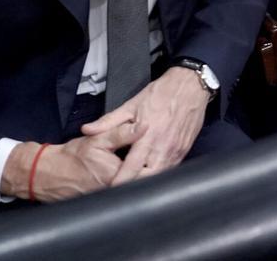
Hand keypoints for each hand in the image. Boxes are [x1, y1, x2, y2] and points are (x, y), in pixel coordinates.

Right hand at [0, 123, 142, 202]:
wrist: (47, 174)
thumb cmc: (72, 157)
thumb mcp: (98, 139)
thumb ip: (123, 133)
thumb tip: (144, 126)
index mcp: (117, 175)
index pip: (148, 171)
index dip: (153, 159)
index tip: (154, 149)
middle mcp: (115, 191)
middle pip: (141, 181)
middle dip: (145, 167)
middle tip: (145, 154)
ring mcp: (109, 199)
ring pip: (131, 187)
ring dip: (135, 176)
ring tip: (132, 163)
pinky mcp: (103, 203)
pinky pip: (120, 193)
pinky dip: (123, 182)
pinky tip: (120, 173)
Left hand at [80, 66, 209, 185]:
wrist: (189, 86)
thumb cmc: (160, 94)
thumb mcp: (131, 105)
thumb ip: (108, 121)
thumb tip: (87, 130)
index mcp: (147, 136)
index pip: (132, 168)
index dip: (120, 182)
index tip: (110, 189)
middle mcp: (163, 147)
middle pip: (147, 178)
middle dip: (133, 185)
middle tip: (120, 187)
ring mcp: (175, 151)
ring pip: (160, 177)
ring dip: (147, 180)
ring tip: (133, 182)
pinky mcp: (184, 151)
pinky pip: (170, 169)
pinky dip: (159, 173)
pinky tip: (150, 171)